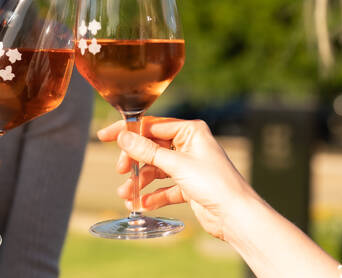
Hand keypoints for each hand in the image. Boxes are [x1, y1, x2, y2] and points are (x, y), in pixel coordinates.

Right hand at [97, 117, 258, 239]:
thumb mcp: (177, 165)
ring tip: (127, 195)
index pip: (152, 126)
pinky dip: (152, 195)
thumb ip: (148, 151)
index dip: (128, 132)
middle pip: (151, 148)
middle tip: (121, 171)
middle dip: (134, 161)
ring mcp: (189, 165)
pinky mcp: (189, 185)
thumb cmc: (215, 183)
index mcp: (190, 131)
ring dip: (140, 182)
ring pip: (156, 169)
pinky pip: (164, 187)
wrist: (236, 215)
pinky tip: (141, 204)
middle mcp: (190, 145)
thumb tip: (123, 137)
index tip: (106, 137)